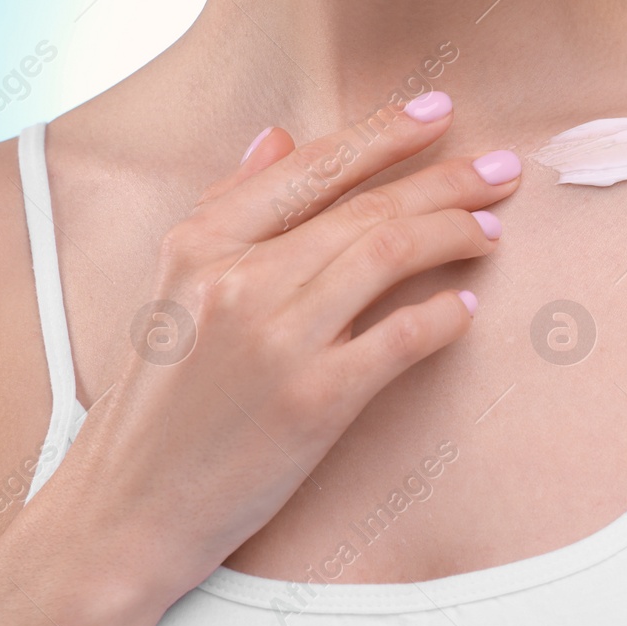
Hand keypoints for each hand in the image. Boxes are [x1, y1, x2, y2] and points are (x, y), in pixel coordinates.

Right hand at [56, 93, 518, 596]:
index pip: (314, 167)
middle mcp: (238, 280)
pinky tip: (467, 307)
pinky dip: (444, 315)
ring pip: (390, 253)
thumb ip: (228, 207)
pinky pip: (402, 336)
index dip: (385, 134)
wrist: (125, 512)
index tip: (440, 113)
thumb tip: (278, 137)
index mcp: (201, 244)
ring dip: (455, 233)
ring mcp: (277, 339)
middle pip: (366, 206)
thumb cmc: (159, 403)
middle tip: (502, 170)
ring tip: (491, 229)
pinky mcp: (313, 401)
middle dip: (446, 180)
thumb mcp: (172, 290)